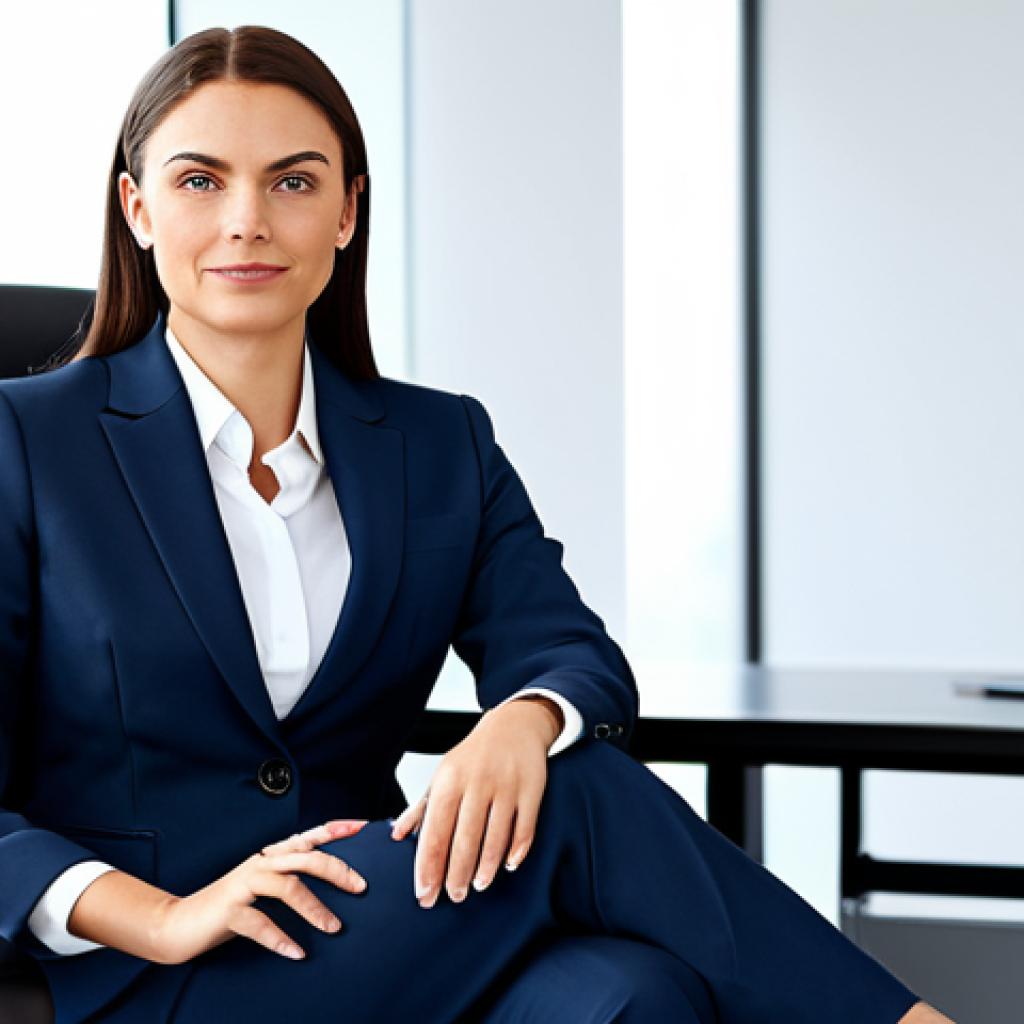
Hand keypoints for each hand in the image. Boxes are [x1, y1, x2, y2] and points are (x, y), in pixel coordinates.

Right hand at [69, 819, 367, 963]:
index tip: (364, 826)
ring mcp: (244, 884)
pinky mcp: (230, 909)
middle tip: (362, 888)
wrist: (179, 923)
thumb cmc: (229, 907)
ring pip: (288, 887)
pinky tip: (297, 952)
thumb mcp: (262, 886)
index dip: (336, 829)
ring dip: (315, 909)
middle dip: (337, 870)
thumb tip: (332, 878)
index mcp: (271, 855)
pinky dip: (281, 939)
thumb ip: (290, 877)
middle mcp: (261, 863)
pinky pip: (261, 923)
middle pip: (306, 858)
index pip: (309, 836)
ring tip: (334, 928)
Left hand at [391, 697, 561, 907]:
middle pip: (464, 839)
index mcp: (450, 780)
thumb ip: (421, 807)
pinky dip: (516, 850)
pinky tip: (507, 865)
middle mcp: (477, 783)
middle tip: (453, 896)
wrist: (514, 725)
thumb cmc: (474, 755)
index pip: (435, 831)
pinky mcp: (531, 791)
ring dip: (486, 867)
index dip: (429, 865)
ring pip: (495, 837)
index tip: (424, 891)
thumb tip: (397, 834)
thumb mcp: (443, 774)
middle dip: (456, 874)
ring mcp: (506, 787)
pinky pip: (524, 828)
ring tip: (478, 885)